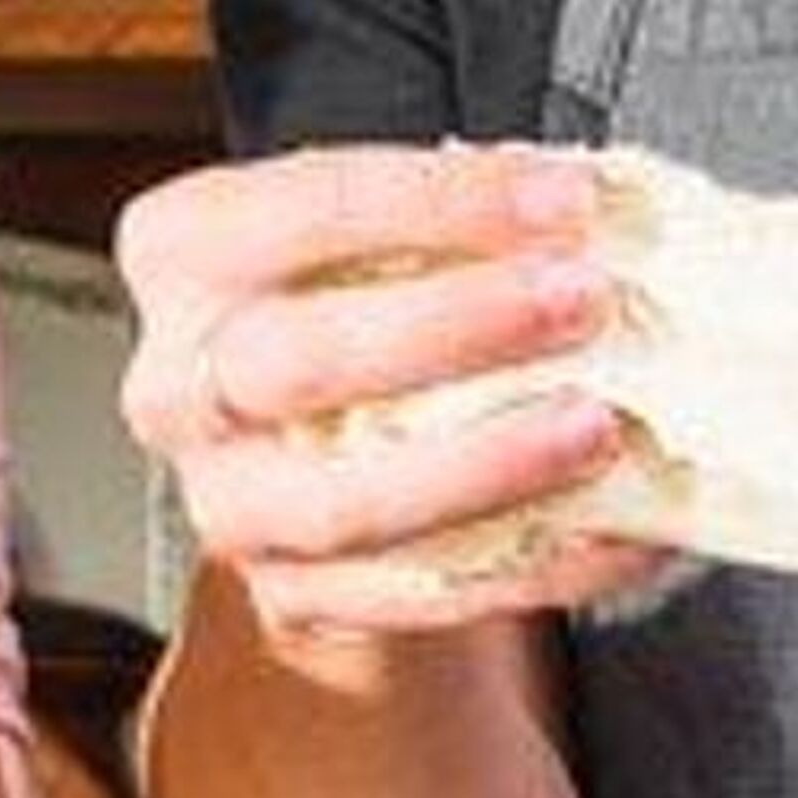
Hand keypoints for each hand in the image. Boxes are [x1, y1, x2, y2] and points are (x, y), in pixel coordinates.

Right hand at [115, 140, 663, 633]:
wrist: (330, 448)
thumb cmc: (363, 305)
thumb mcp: (385, 231)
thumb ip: (462, 222)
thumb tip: (619, 216)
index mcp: (186, 254)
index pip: (302, 208)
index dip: (442, 201)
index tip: (568, 200)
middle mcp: (178, 384)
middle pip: (296, 359)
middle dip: (454, 327)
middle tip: (583, 303)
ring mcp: (226, 502)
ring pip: (342, 502)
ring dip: (487, 465)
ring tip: (601, 428)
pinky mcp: (290, 597)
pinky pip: (416, 595)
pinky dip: (533, 565)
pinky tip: (618, 530)